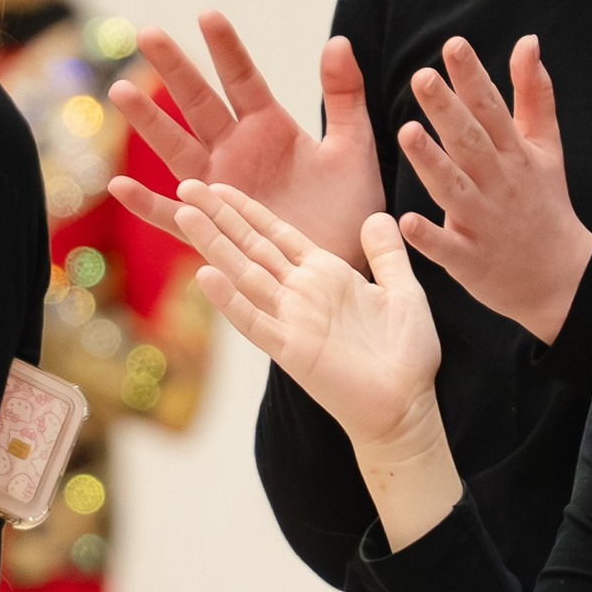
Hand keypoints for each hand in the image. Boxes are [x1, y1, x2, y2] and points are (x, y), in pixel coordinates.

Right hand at [106, 12, 383, 264]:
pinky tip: (119, 186)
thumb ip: (344, 98)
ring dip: (149, 122)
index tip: (208, 15)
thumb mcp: (353, 149)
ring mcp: (220, 188)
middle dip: (174, 69)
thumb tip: (338, 41)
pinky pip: (174, 216)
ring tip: (122, 90)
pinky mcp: (214, 229)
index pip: (242, 79)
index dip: (225, 50)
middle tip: (146, 32)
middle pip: (199, 103)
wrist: (348, 265)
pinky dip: (146, 204)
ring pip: (177, 149)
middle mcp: (237, 151)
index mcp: (269, 127)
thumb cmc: (352, 209)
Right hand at [170, 180, 458, 548]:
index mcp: (325, 274)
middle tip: (185, 186)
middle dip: (219, 217)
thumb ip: (387, 254)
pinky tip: (206, 276)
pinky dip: (230, 300)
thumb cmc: (407, 354)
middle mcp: (301, 293)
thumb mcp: (403, 290)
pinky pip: (255, 321)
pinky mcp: (291, 350)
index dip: (247, 209)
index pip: (277, 234)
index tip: (217, 185)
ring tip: (184, 215)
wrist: (408, 406)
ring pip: (245, 275)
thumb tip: (378, 216)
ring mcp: (292, 321)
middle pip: (251, 247)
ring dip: (214, 246)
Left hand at [395, 36, 591, 343]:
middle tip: (421, 77)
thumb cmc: (545, 202)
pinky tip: (406, 221)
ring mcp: (485, 222)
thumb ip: (533, 93)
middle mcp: (499, 183)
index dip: (473, 76)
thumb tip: (527, 41)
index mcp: (514, 153)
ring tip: (406, 132)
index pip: (491, 108)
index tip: (454, 44)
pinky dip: (429, 237)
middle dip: (447, 109)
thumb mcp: (547, 146)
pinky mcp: (472, 260)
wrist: (561, 277)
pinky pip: (447, 248)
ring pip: (454, 189)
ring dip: (432, 162)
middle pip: (470, 141)